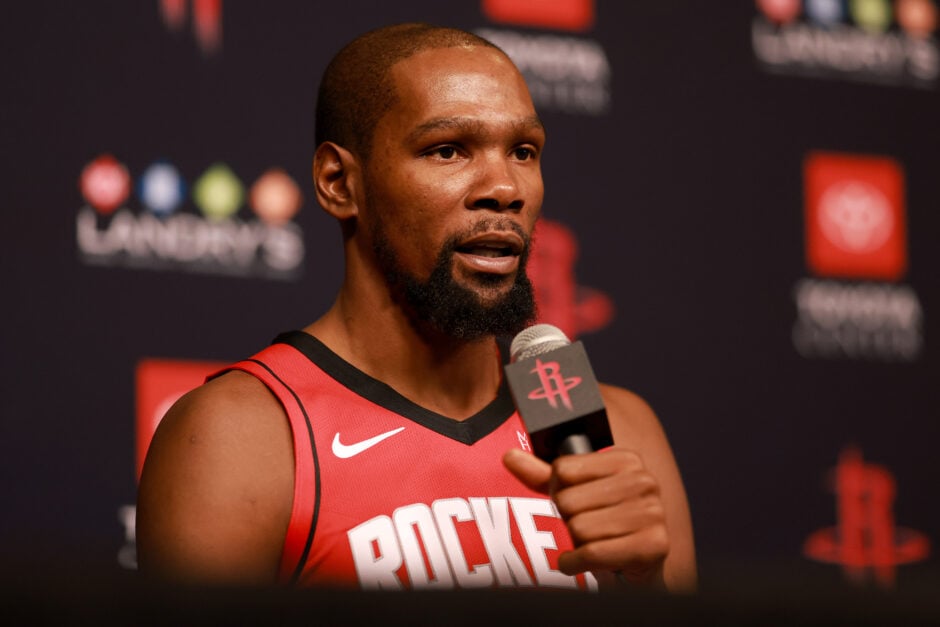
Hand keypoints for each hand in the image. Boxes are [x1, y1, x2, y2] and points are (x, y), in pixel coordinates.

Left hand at [503, 446, 668, 585]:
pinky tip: (581, 561)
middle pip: (569, 501)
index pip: (563, 470)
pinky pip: (592, 553)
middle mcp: (644, 482)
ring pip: (579, 528)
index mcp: (626, 460)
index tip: (576, 503)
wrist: (635, 564)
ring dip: (576, 543)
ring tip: (593, 542)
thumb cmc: (603, 524)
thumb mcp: (574, 494)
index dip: (559, 491)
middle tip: (585, 527)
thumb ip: (543, 475)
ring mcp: (652, 513)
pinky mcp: (653, 545)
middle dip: (568, 520)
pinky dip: (576, 562)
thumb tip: (510, 457)